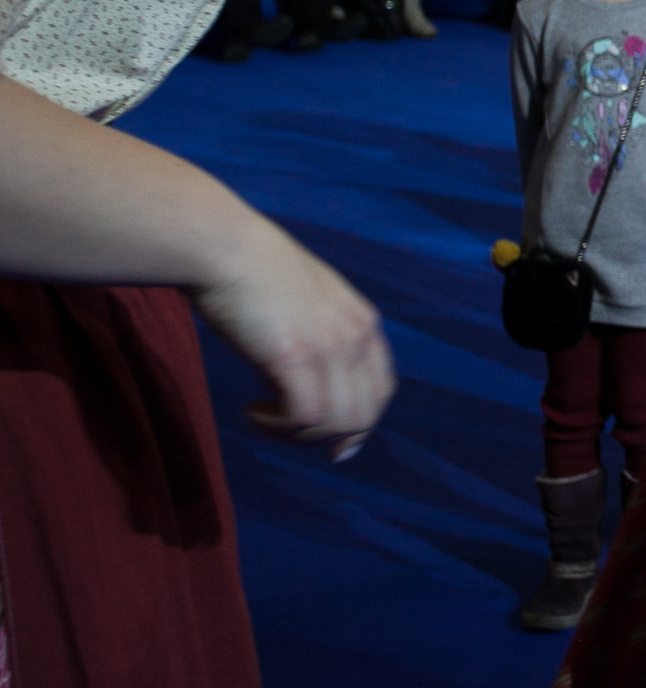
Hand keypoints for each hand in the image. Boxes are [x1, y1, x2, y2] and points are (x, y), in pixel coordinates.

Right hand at [195, 224, 395, 458]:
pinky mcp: (296, 355)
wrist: (223, 245)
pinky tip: (253, 412)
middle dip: (328, 437)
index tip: (328, 442)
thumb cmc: (252, 274)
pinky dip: (278, 426)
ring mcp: (330, 346)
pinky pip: (306, 418)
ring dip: (298, 434)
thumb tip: (306, 385)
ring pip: (338, 423)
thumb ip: (320, 339)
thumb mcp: (305, 305)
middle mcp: (356, 336)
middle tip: (287, 431)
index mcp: (362, 323)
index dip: (358, 422)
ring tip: (264, 417)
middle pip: (363, 415)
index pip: (381, 390)